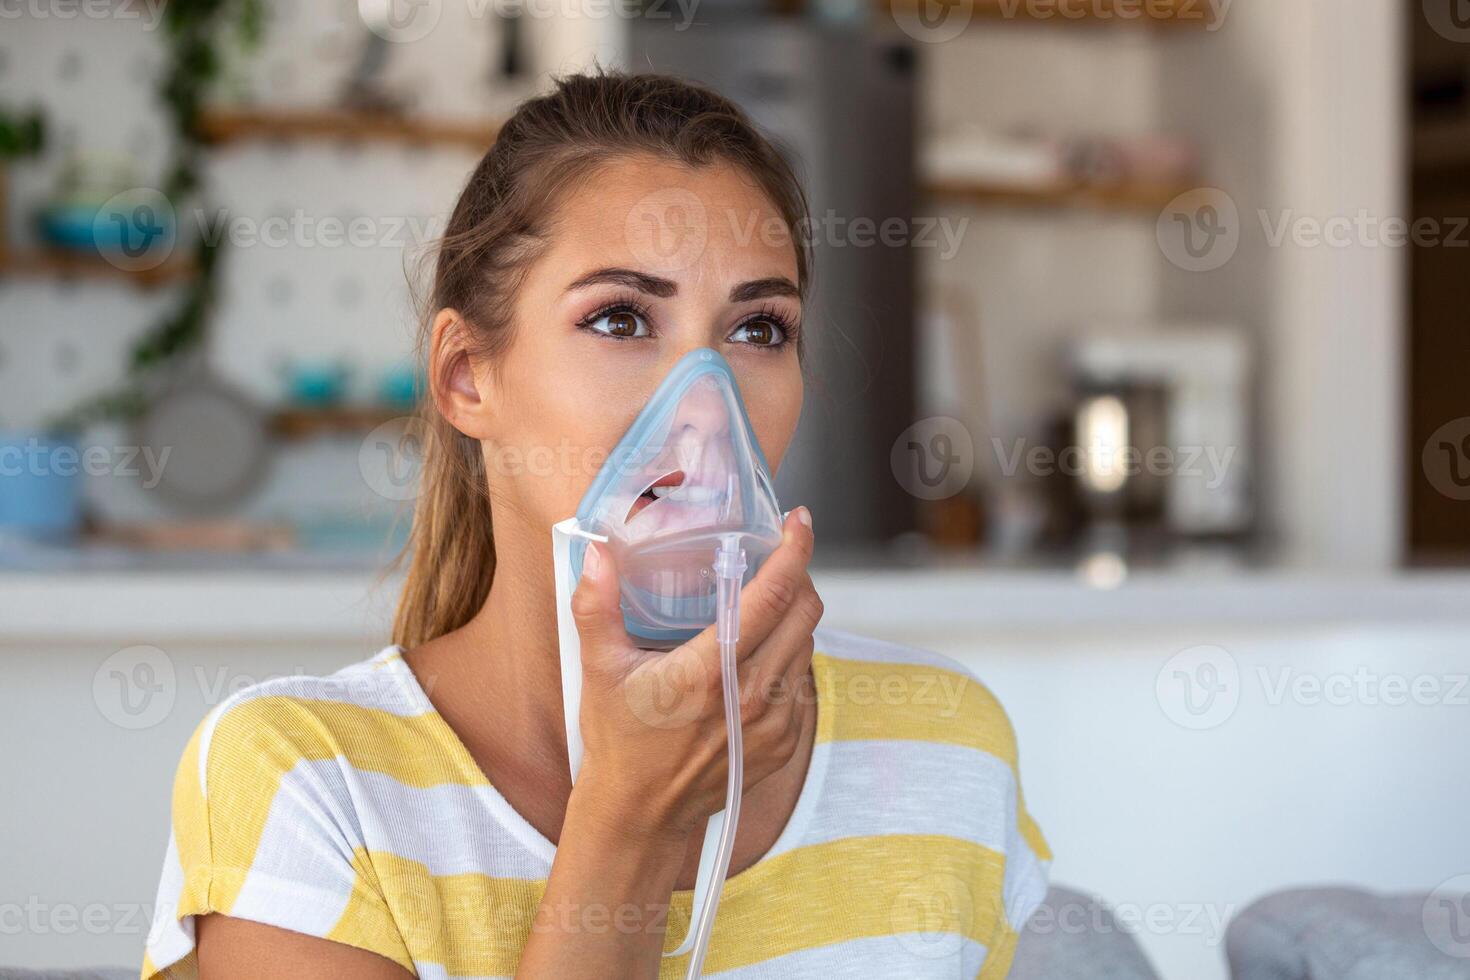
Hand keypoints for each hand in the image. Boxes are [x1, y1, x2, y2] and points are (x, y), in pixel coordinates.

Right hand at [567, 507, 821, 842]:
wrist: (640, 814)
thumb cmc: (619, 740)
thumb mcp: (599, 669)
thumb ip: (596, 607)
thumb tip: (599, 555)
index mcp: (712, 671)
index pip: (772, 596)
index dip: (794, 552)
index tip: (800, 521)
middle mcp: (752, 696)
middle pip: (805, 613)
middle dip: (799, 575)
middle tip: (778, 557)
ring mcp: (774, 723)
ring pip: (808, 645)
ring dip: (796, 616)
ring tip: (766, 602)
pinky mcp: (784, 743)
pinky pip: (802, 682)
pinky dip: (791, 656)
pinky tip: (762, 651)